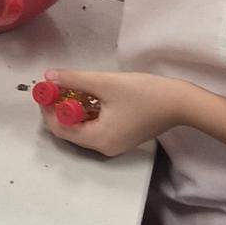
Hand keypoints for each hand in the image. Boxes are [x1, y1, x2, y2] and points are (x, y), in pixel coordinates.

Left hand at [38, 66, 191, 157]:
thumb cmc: (145, 94)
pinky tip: (88, 96)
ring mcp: (114, 145)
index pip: (60, 129)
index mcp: (98, 140)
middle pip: (70, 131)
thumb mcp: (105, 83)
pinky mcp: (123, 137)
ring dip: (73, 110)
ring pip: (83, 129)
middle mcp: (104, 148)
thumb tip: (49, 76)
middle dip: (59, 109)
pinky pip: (96, 128)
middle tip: (55, 87)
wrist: (181, 103)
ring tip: (69, 88)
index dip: (48, 109)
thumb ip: (74, 79)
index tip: (44, 90)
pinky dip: (87, 114)